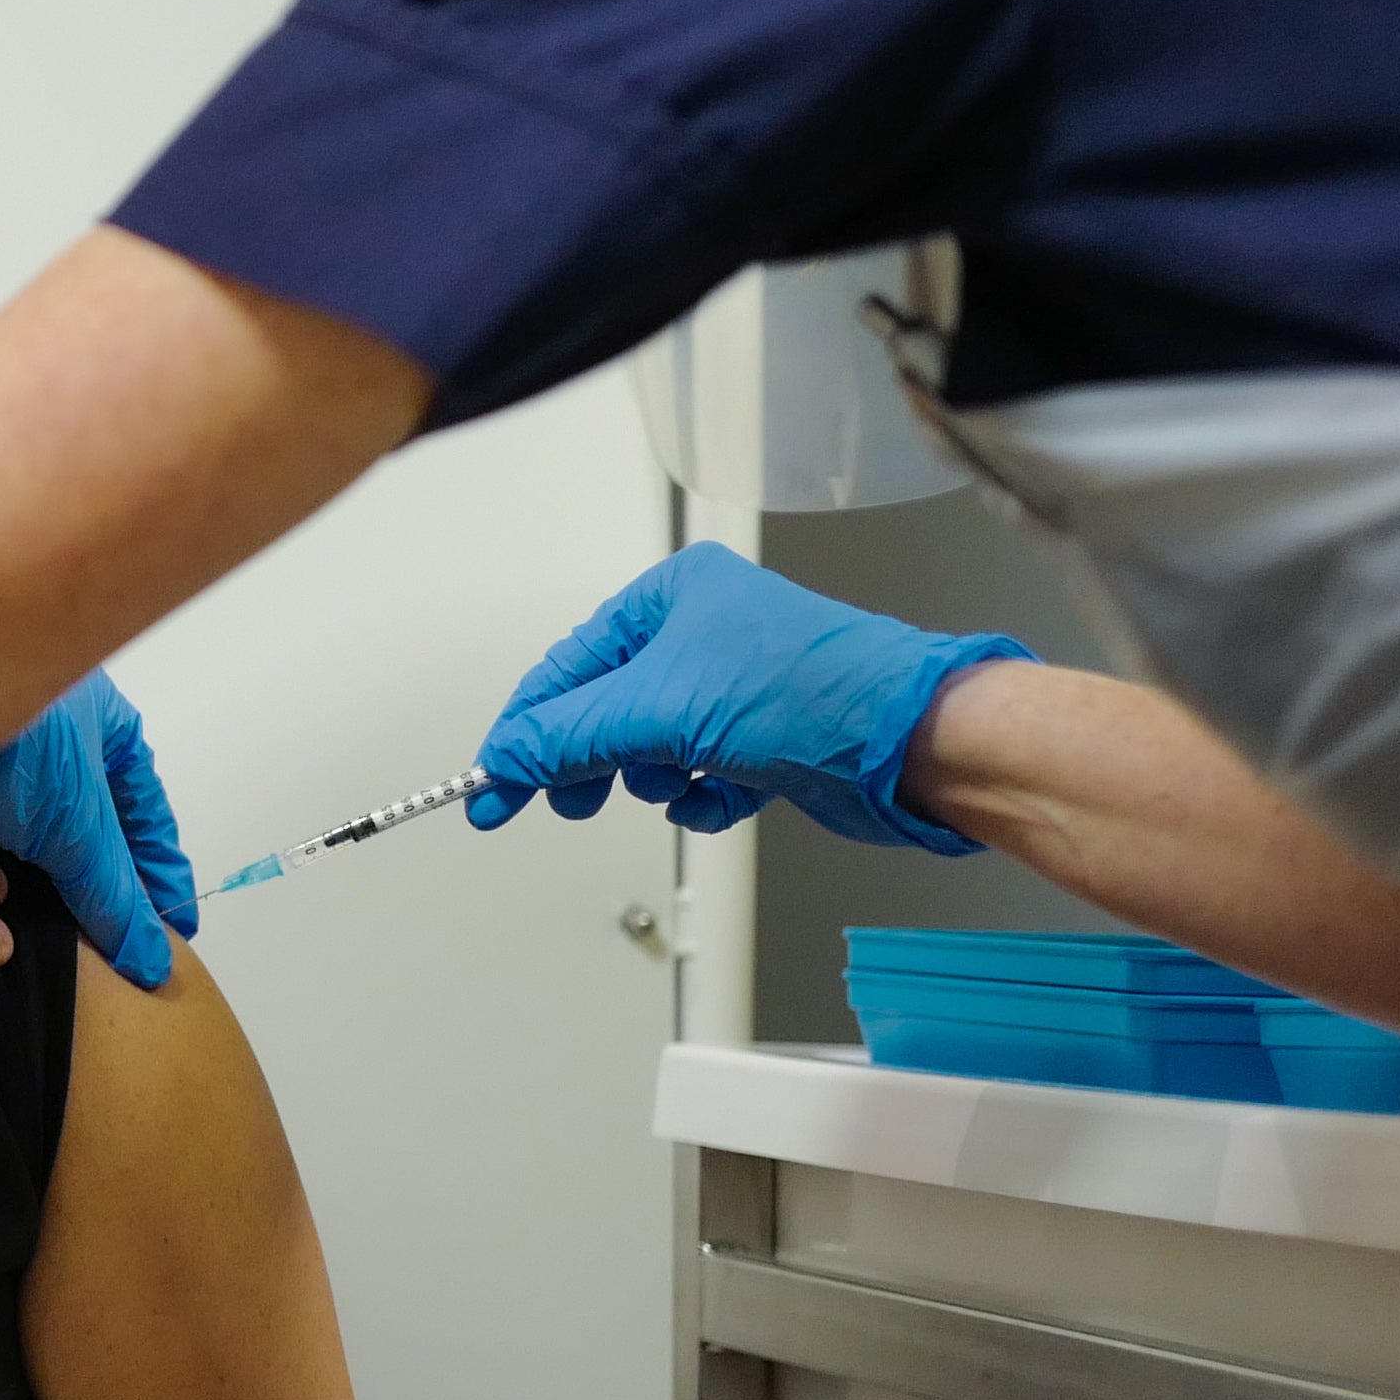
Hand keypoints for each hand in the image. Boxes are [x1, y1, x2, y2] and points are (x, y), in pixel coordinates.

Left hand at [0, 665, 195, 988]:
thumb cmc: (10, 737)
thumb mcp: (78, 822)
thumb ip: (112, 893)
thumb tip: (151, 956)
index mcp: (106, 732)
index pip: (145, 816)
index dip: (159, 874)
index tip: (174, 932)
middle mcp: (55, 746)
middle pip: (88, 834)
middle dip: (99, 891)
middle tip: (116, 958)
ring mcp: (0, 768)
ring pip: (30, 845)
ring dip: (41, 893)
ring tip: (59, 957)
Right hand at [466, 544, 1027, 852]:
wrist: (910, 740)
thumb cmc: (807, 692)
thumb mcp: (658, 711)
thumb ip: (568, 738)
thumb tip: (506, 759)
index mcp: (672, 596)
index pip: (569, 666)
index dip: (522, 729)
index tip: (489, 784)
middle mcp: (703, 632)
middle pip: (605, 706)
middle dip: (586, 759)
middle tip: (559, 802)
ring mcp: (736, 686)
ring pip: (651, 744)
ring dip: (652, 776)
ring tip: (670, 782)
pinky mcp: (766, 738)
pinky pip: (700, 773)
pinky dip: (701, 795)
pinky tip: (720, 794)